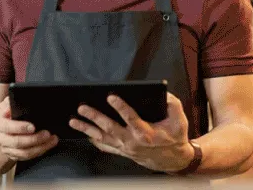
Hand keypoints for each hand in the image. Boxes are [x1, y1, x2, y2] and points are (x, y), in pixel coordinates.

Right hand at [0, 96, 58, 161]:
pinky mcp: (13, 155)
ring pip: (23, 153)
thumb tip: (17, 99)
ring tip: (51, 140)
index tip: (33, 127)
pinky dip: (39, 151)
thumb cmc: (5, 114)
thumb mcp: (6, 104)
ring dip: (40, 147)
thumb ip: (11, 101)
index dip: (20, 127)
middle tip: (46, 133)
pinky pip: (27, 157)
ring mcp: (6, 148)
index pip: (7, 127)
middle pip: (16, 142)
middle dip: (34, 139)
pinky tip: (47, 145)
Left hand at [69, 92, 194, 172]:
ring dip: (86, 129)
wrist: (172, 159)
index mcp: (146, 133)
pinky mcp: (121, 151)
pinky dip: (93, 141)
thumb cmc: (174, 136)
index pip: (131, 118)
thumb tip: (162, 94)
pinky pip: (104, 146)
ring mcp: (124, 148)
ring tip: (73, 120)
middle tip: (82, 107)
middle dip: (95, 117)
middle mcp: (132, 141)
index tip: (110, 96)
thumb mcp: (179, 120)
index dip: (120, 107)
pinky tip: (83, 133)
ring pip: (102, 138)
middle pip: (110, 128)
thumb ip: (172, 105)